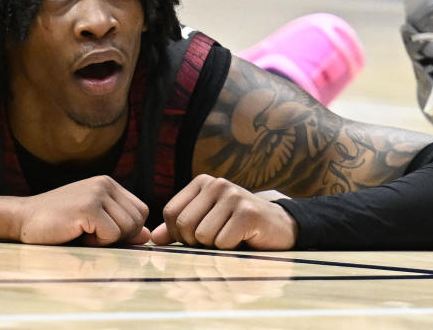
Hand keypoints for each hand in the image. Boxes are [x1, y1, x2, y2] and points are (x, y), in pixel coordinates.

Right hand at [16, 176, 150, 245]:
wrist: (22, 220)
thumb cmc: (57, 225)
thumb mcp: (94, 224)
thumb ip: (120, 227)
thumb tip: (147, 236)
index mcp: (108, 184)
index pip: (140, 211)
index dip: (127, 230)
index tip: (102, 232)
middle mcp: (105, 184)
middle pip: (137, 220)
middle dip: (119, 237)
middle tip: (89, 234)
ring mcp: (97, 193)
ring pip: (127, 228)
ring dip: (107, 241)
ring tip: (82, 233)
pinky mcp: (88, 207)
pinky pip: (112, 235)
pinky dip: (97, 243)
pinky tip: (77, 234)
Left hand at [150, 175, 297, 249]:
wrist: (279, 227)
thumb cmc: (236, 226)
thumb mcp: (205, 222)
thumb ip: (178, 228)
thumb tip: (154, 238)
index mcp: (202, 182)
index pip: (170, 212)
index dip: (177, 233)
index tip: (194, 238)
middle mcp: (217, 183)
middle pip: (183, 224)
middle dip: (194, 242)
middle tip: (214, 240)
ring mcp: (233, 196)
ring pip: (202, 235)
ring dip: (214, 246)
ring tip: (231, 237)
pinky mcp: (248, 213)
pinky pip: (222, 242)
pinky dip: (230, 249)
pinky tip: (243, 239)